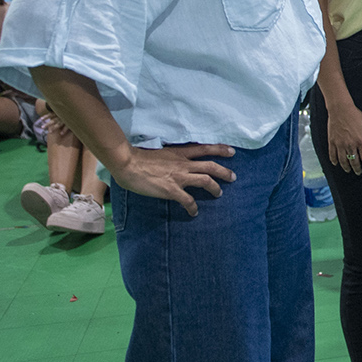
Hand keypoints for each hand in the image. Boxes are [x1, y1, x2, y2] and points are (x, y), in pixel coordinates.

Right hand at [109, 143, 236, 216]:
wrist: (128, 164)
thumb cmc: (139, 158)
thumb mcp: (160, 153)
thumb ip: (170, 158)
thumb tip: (173, 163)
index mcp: (180, 153)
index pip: (204, 148)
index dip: (219, 150)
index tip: (232, 152)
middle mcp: (183, 163)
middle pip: (210, 166)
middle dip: (224, 172)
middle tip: (233, 177)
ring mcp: (179, 177)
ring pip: (205, 180)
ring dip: (215, 188)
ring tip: (219, 193)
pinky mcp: (172, 190)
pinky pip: (188, 200)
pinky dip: (193, 207)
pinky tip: (194, 212)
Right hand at [320, 95, 361, 176]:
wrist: (341, 109)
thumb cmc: (356, 116)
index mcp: (361, 142)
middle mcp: (350, 145)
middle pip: (354, 162)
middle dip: (357, 169)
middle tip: (358, 172)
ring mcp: (340, 144)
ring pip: (343, 160)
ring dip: (346, 167)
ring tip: (348, 170)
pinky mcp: (332, 142)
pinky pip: (332, 155)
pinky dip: (334, 161)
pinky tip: (336, 164)